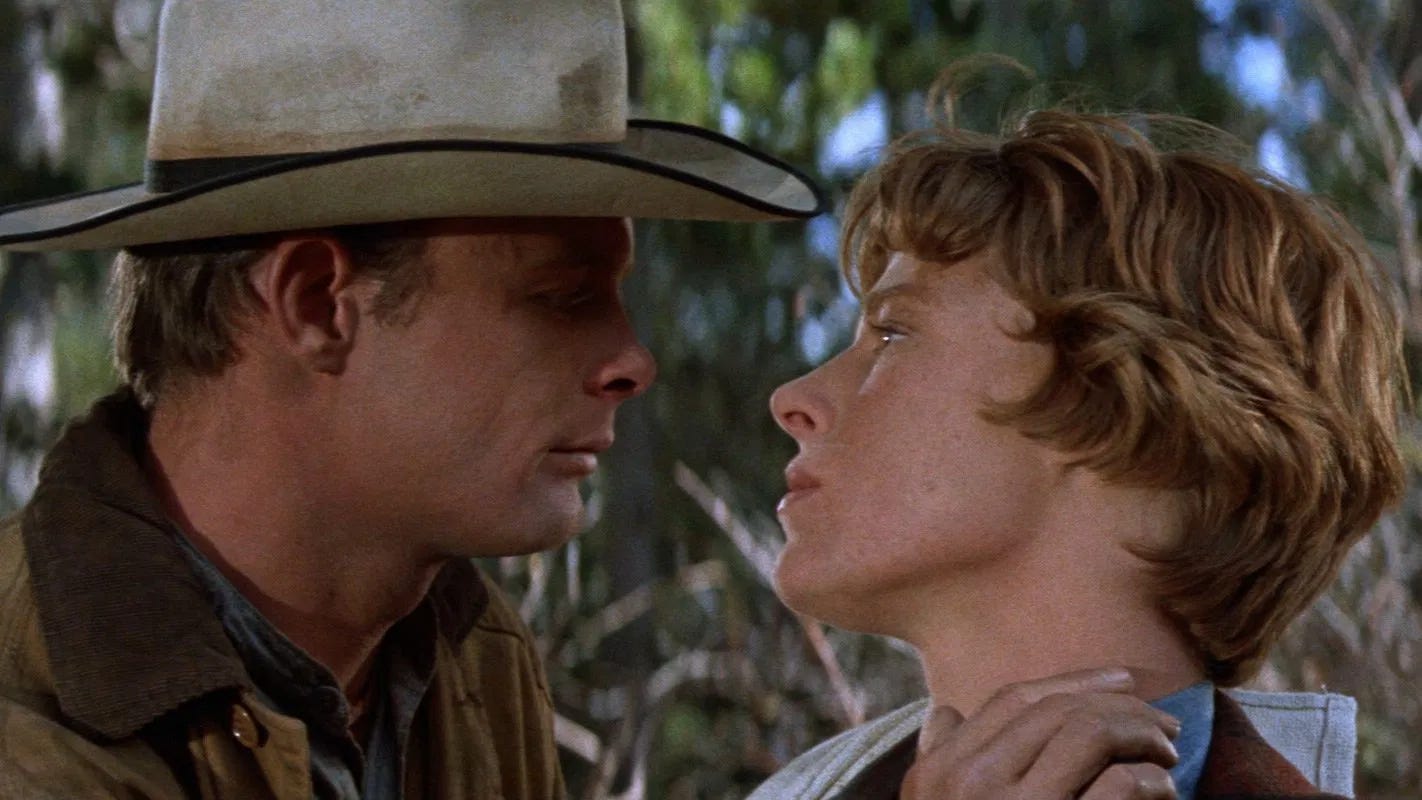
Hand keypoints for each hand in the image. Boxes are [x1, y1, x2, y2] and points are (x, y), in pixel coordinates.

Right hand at [899, 668, 1180, 799]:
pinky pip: (1120, 786)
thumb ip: (938, 762)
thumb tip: (943, 713)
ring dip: (1141, 735)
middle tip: (1164, 726)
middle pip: (1058, 711)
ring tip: (1167, 754)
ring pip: (1090, 733)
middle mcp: (971, 784)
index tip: (1123, 680)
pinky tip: (1164, 792)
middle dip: (1122, 707)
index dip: (1075, 681)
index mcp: (939, 772)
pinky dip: (1151, 782)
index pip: (1014, 699)